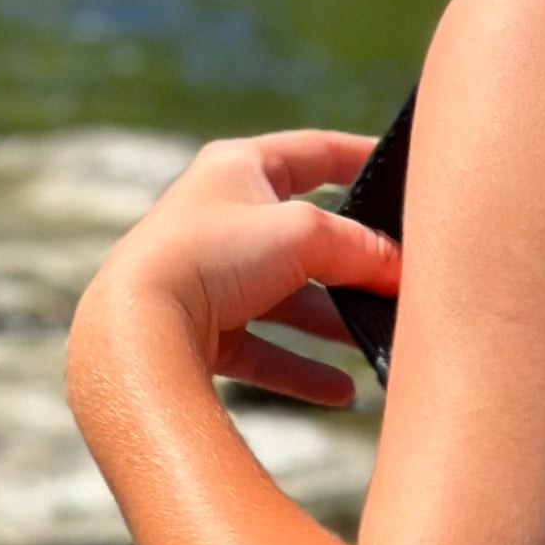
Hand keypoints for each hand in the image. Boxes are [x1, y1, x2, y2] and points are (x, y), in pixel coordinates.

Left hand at [70, 128, 401, 410]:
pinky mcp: (200, 329)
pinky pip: (264, 348)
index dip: (361, 158)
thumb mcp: (305, 234)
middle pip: (306, 237)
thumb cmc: (215, 255)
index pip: (314, 153)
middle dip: (355, 264)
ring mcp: (208, 275)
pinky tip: (341, 392)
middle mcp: (219, 216)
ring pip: (287, 298)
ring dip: (333, 323)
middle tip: (402, 282)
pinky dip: (301, 368)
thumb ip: (361, 247)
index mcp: (237, 168)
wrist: (139, 325)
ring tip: (377, 343)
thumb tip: (401, 268)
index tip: (404, 174)